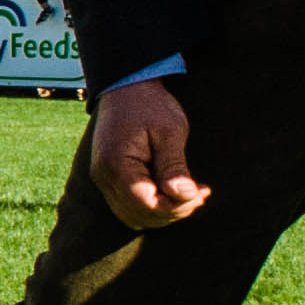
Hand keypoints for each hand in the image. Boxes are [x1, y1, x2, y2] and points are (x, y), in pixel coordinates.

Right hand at [87, 79, 207, 230]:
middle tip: (201, 193)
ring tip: (189, 194)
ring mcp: (102, 179)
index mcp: (116, 164)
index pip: (147, 204)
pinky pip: (129, 206)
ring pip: (133, 216)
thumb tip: (185, 195)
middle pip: (139, 215)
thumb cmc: (150, 105)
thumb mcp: (170, 131)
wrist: (126, 88)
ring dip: (162, 212)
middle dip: (173, 211)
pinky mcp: (108, 179)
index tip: (202, 192)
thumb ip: (174, 166)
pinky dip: (152, 206)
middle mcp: (103, 176)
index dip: (176, 206)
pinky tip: (171, 192)